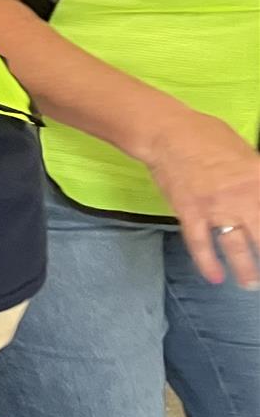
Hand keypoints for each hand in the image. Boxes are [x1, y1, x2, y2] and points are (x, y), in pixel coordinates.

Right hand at [141, 108, 259, 286]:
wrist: (167, 132)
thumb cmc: (206, 135)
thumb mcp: (246, 151)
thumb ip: (258, 174)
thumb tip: (259, 189)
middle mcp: (243, 198)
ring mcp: (216, 207)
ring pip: (236, 246)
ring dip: (246, 268)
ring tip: (250, 284)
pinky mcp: (190, 212)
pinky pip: (200, 243)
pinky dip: (207, 262)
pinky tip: (215, 278)